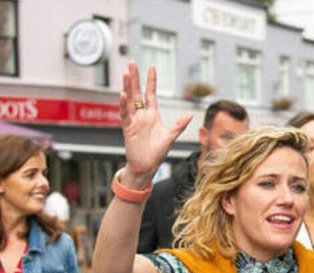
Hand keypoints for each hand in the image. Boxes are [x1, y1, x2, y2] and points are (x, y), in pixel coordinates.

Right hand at [119, 62, 191, 187]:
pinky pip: (125, 115)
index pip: (150, 93)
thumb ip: (179, 125)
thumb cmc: (157, 153)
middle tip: (131, 63)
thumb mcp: (170, 137)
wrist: (146, 167)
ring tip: (125, 74)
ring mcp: (133, 121)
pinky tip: (123, 95)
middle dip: (134, 78)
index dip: (151, 81)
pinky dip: (124, 105)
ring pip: (129, 100)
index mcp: (152, 115)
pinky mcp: (128, 128)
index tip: (151, 67)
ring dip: (127, 87)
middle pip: (137, 92)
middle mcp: (142, 115)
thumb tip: (190, 114)